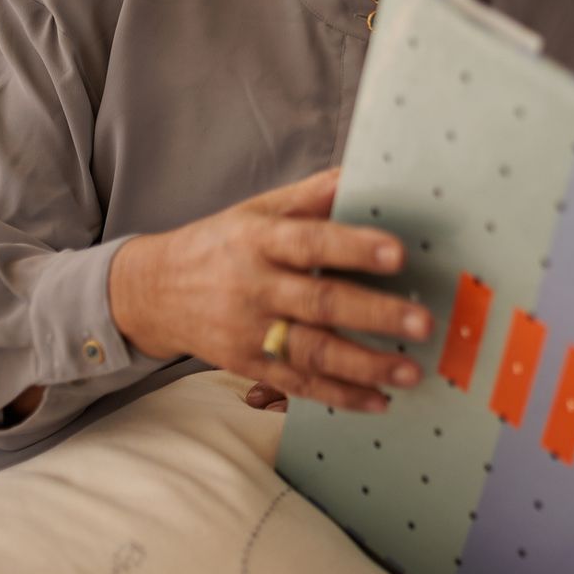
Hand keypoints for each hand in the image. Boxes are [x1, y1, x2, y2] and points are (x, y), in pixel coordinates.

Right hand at [110, 167, 429, 412]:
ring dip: (365, 365)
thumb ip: (313, 195)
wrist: (151, 292)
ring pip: (312, 352)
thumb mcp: (259, 210)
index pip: (310, 241)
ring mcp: (249, 331)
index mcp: (259, 240)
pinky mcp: (247, 365)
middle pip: (318, 302)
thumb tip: (364, 172)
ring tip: (410, 371)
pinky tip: (378, 400)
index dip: (353, 247)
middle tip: (422, 321)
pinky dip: (339, 395)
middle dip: (374, 314)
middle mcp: (254, 287)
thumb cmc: (220, 244)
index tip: (397, 253)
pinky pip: (298, 383)